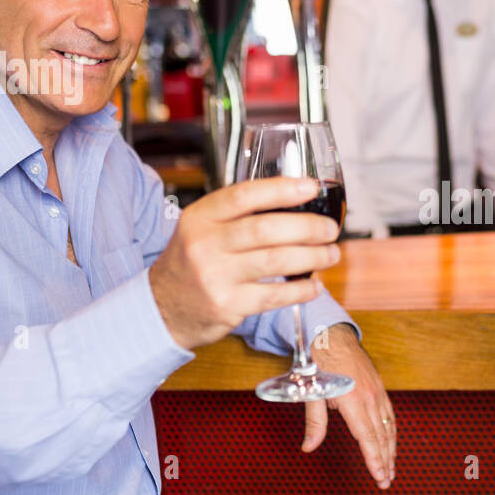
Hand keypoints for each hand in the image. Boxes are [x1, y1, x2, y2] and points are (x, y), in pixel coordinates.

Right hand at [148, 177, 341, 350]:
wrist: (163, 308)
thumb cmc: (192, 262)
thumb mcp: (202, 229)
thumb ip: (238, 215)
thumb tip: (294, 202)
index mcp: (201, 217)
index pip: (244, 195)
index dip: (281, 189)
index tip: (311, 187)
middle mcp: (205, 244)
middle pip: (265, 229)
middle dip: (307, 227)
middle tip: (330, 229)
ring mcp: (215, 276)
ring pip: (274, 261)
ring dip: (312, 257)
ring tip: (331, 254)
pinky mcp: (227, 304)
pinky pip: (274, 295)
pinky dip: (300, 290)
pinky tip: (314, 285)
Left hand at [304, 323, 396, 489]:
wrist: (333, 334)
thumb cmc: (319, 363)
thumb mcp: (311, 391)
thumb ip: (314, 421)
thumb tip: (308, 448)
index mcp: (353, 399)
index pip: (367, 436)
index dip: (374, 458)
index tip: (379, 476)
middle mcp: (370, 397)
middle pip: (381, 436)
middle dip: (385, 461)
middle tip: (385, 482)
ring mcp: (378, 391)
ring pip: (389, 426)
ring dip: (391, 450)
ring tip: (391, 470)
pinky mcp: (380, 387)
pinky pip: (390, 414)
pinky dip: (392, 433)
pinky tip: (391, 444)